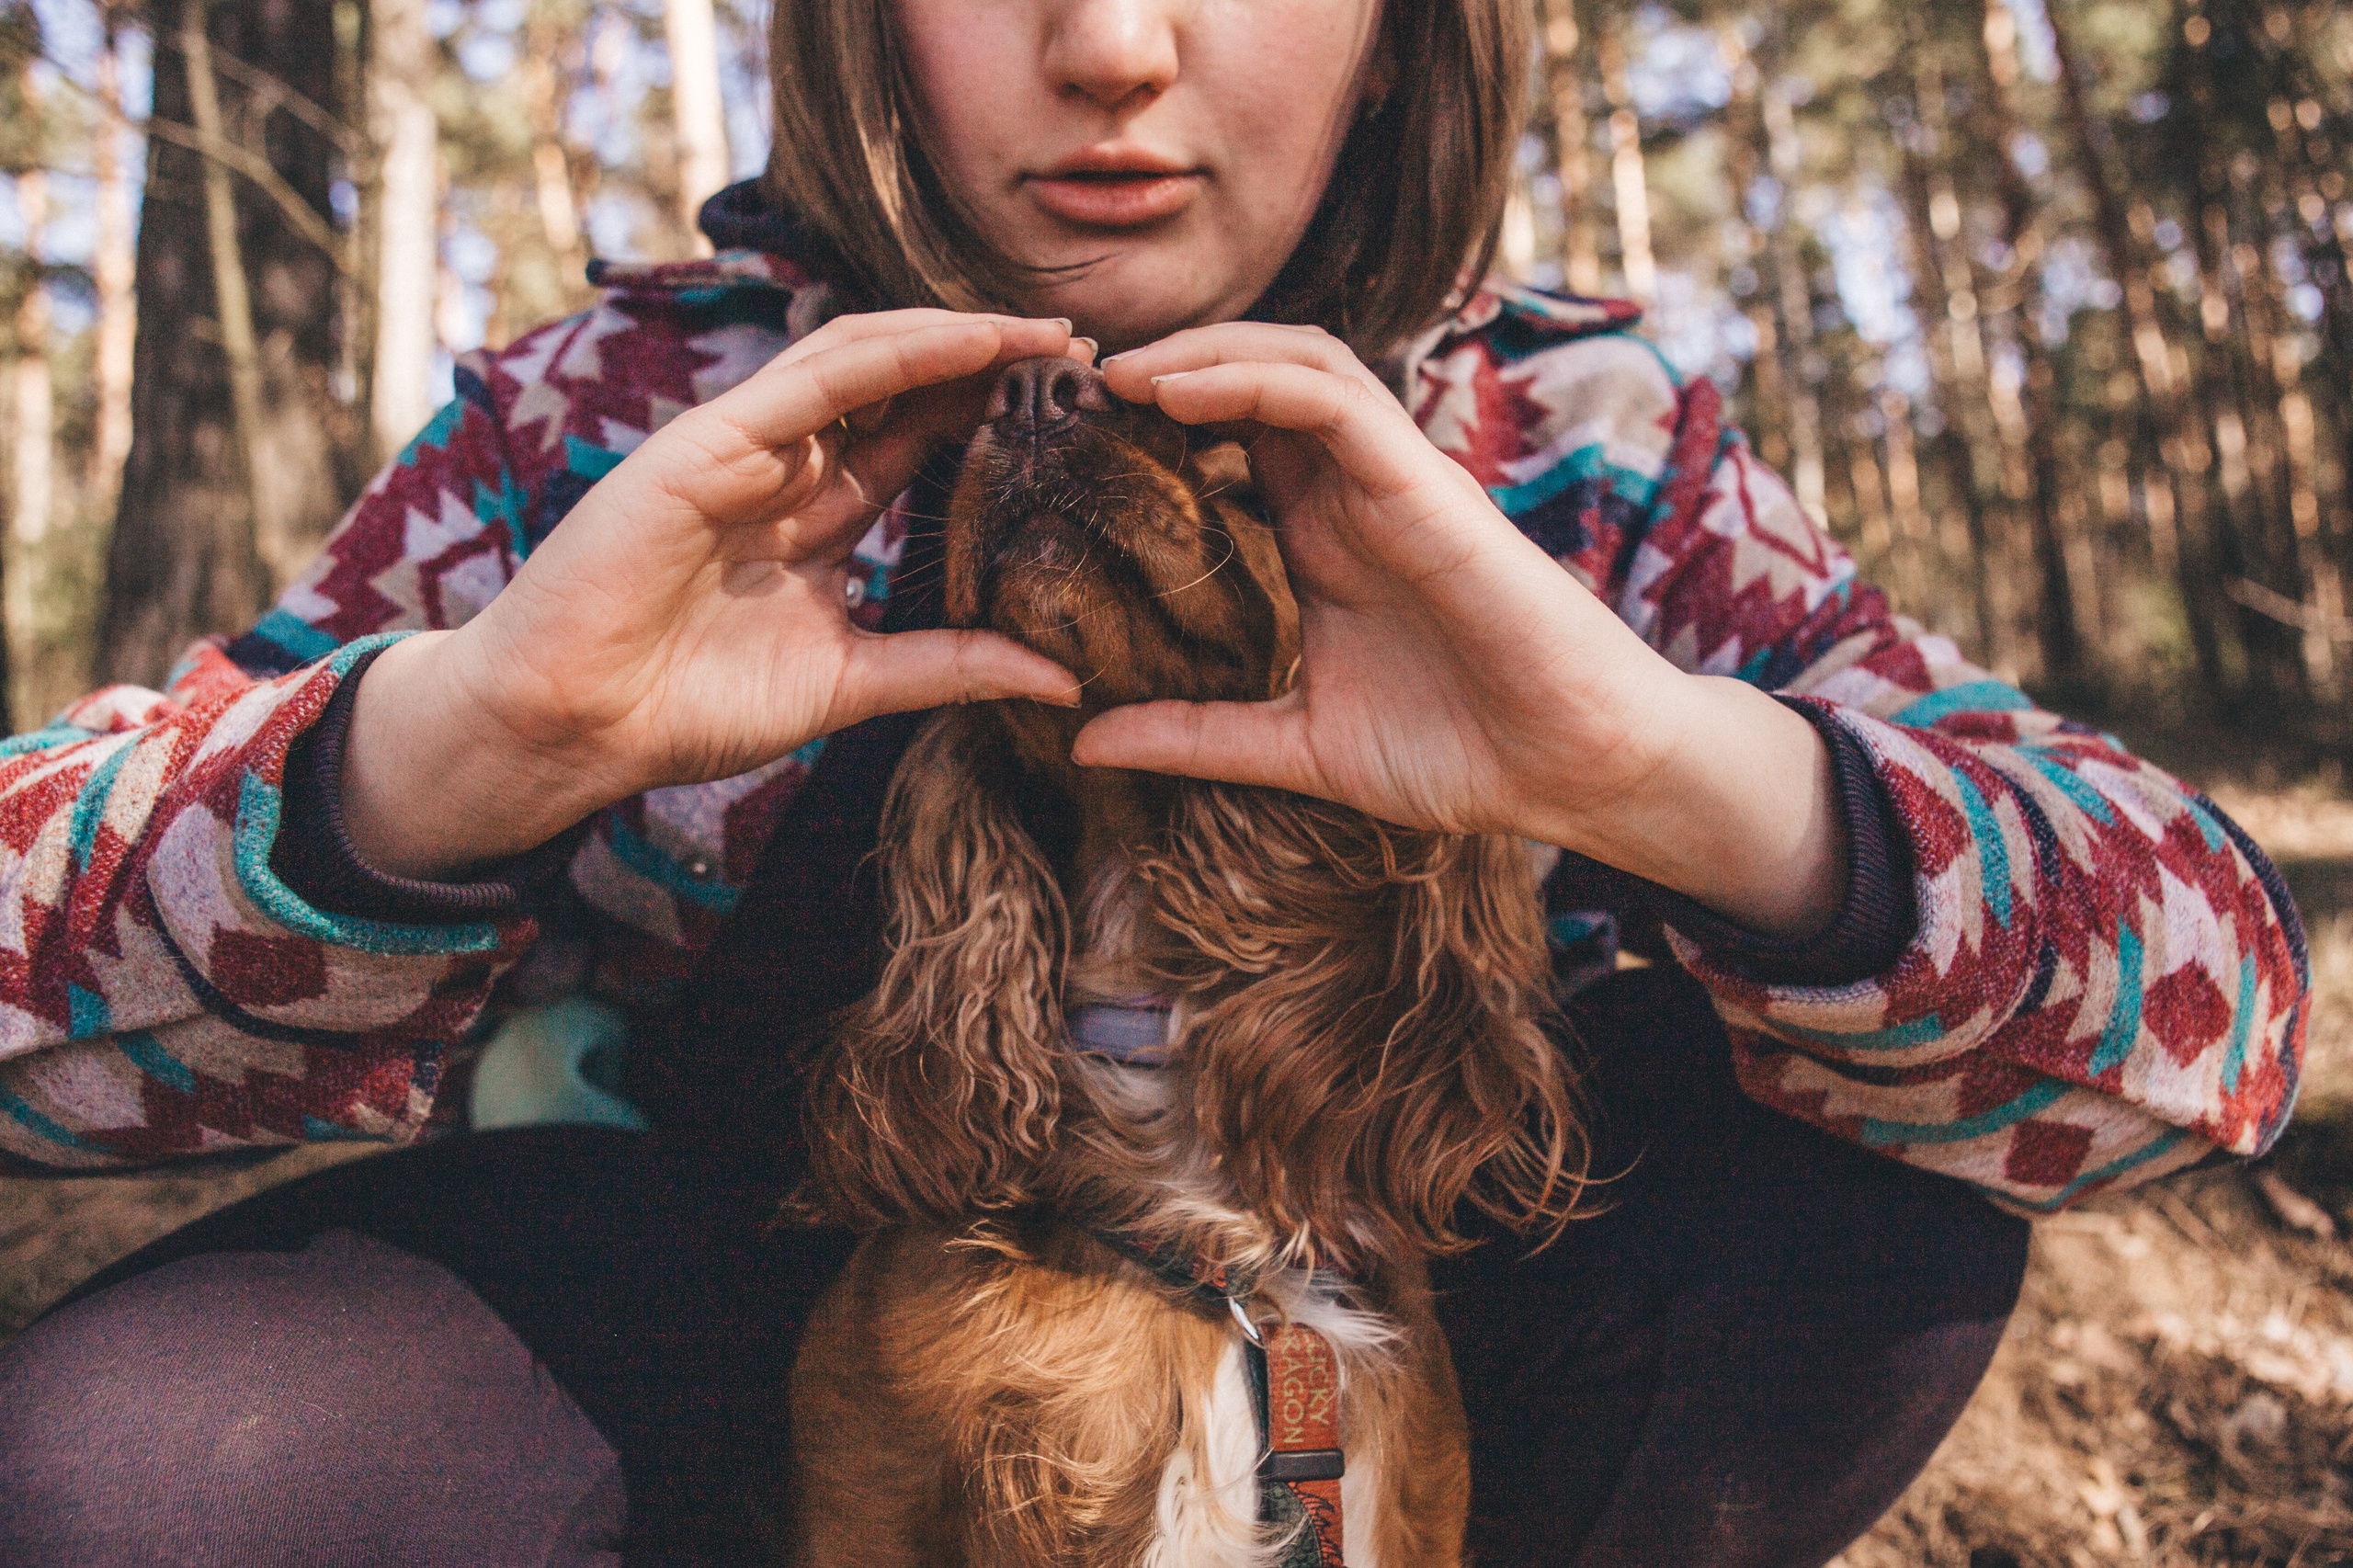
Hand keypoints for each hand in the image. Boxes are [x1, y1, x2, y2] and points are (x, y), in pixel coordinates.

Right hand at [343, 311, 1086, 878]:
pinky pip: (816, 378)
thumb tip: (1063, 681)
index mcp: (816, 518)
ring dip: (957, 340)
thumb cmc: (688, 706)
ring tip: (1042, 337)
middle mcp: (786, 469)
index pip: (917, 443)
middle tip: (1085, 356)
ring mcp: (746, 447)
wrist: (574, 725)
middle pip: (902, 388)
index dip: (993, 418)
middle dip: (990, 364)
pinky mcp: (709, 442)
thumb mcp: (851, 684)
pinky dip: (897, 352)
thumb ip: (949, 668)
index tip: (1080, 414)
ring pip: (866, 360)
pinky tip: (969, 343)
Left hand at [1081, 324, 1845, 939]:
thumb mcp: (1294, 745)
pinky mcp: (1428, 481)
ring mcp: (1392, 477)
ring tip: (1113, 375)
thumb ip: (1196, 736)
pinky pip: (1334, 398)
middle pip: (1251, 377)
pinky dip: (1253, 380)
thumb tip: (1083, 743)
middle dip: (1163, 365)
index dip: (1147, 423)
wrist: (1573, 770)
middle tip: (1067, 387)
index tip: (1059, 441)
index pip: (1227, 439)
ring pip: (1293, 361)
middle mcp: (1352, 490)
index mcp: (1321, 535)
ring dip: (1201, 353)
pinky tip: (1177, 395)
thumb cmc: (1459, 753)